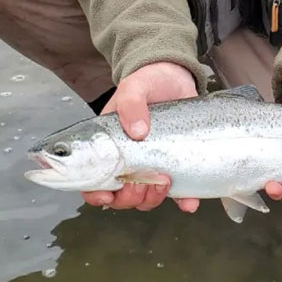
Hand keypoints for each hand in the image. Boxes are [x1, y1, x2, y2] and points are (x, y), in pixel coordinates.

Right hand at [82, 61, 199, 212]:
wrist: (177, 78)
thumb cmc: (147, 83)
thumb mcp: (134, 88)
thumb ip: (131, 104)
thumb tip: (138, 132)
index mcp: (107, 149)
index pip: (92, 182)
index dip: (96, 194)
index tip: (107, 195)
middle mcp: (128, 162)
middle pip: (120, 196)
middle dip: (129, 197)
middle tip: (144, 180)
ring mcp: (152, 165)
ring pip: (145, 198)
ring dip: (152, 198)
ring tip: (165, 180)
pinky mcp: (175, 164)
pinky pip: (177, 192)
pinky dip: (183, 201)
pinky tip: (189, 203)